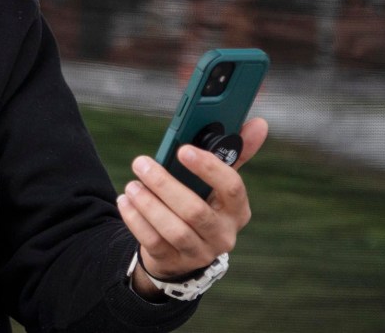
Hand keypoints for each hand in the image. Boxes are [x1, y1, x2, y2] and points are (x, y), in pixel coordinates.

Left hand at [117, 117, 268, 297]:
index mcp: (237, 210)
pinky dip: (136, 220)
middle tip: (141, 163)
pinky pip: (153, 242)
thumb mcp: (216, 182)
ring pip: (174, 229)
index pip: (232, 189)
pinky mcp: (174, 262)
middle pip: (195, 211)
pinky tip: (126, 201)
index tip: (183, 149)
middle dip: (165, 184)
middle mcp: (223, 234)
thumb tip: (259, 123)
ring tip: (132, 185)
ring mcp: (199, 252)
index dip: (209, 168)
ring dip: (148, 204)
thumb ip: (233, 152)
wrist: (182, 249)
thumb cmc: (201, 202)